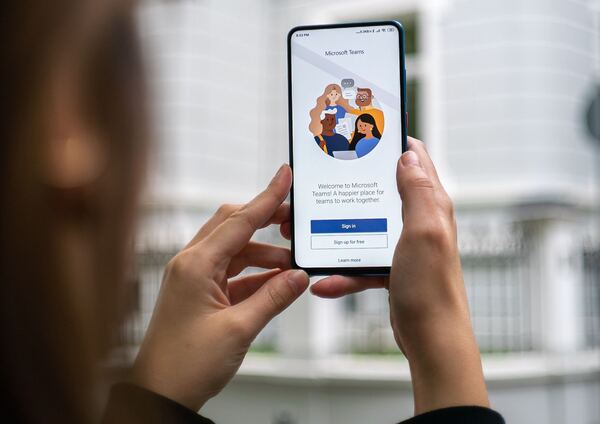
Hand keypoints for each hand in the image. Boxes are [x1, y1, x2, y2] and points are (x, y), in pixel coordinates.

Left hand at [132, 165, 308, 410]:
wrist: (160, 394)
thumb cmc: (186, 364)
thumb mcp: (239, 330)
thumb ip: (273, 298)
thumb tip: (300, 276)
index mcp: (195, 265)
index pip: (239, 221)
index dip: (267, 198)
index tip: (284, 176)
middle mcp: (191, 264)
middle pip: (234, 228)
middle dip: (266, 222)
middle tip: (295, 220)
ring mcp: (194, 278)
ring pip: (235, 252)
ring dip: (264, 255)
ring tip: (293, 265)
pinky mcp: (199, 294)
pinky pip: (232, 274)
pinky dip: (255, 275)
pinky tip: (277, 281)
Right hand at [311, 138, 488, 413]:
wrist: (431, 338)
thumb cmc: (432, 288)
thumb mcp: (424, 232)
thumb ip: (417, 192)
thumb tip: (408, 155)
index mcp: (431, 205)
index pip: (415, 159)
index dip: (391, 142)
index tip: (364, 133)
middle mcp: (418, 221)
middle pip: (381, 191)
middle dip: (352, 186)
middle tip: (321, 183)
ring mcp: (403, 246)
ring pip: (364, 226)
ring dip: (338, 229)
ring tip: (307, 231)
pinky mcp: (391, 268)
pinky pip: (361, 263)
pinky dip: (343, 271)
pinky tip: (325, 281)